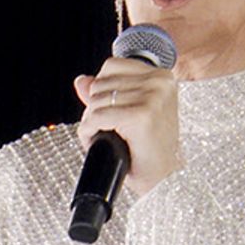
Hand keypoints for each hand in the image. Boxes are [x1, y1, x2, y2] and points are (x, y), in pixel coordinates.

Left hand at [74, 58, 181, 197]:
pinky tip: (102, 141)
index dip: (103, 91)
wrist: (164, 178)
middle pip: (100, 83)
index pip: (111, 66)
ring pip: (95, 101)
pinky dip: (90, 131)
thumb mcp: (129, 113)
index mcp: (163, 77)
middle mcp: (160, 83)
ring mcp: (153, 98)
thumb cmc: (151, 149)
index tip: (116, 112)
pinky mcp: (141, 116)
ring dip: (93, 122)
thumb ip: (105, 92)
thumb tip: (81, 81)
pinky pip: (96, 117)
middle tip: (112, 129)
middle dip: (96, 108)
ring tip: (109, 136)